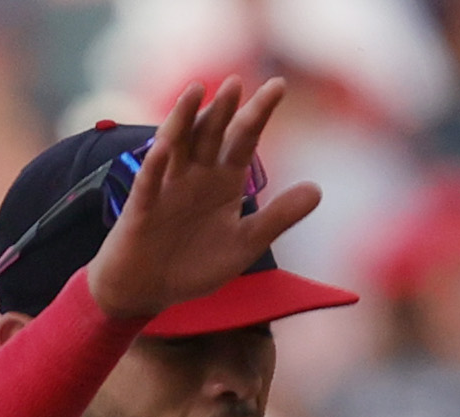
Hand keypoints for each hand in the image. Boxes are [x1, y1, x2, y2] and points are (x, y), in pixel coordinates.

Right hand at [85, 75, 321, 321]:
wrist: (148, 290)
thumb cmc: (194, 265)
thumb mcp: (244, 244)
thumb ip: (278, 218)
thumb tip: (317, 190)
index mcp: (223, 179)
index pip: (244, 139)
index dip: (259, 113)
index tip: (278, 85)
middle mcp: (196, 175)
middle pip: (211, 135)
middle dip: (223, 110)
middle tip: (236, 83)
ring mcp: (167, 187)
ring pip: (176, 145)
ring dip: (184, 118)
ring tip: (196, 90)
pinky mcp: (142, 208)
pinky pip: (149, 182)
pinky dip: (156, 164)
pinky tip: (166, 146)